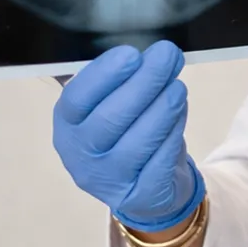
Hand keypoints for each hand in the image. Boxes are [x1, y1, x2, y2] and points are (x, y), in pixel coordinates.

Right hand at [52, 41, 204, 231]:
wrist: (144, 188)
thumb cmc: (126, 135)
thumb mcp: (111, 105)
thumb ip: (118, 79)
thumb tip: (145, 50)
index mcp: (67, 126)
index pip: (76, 100)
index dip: (103, 75)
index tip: (132, 54)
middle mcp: (81, 156)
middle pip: (110, 119)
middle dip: (144, 83)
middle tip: (168, 57)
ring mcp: (109, 180)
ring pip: (137, 142)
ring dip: (162, 108)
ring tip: (178, 87)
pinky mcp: (139, 196)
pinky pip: (159, 162)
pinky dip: (172, 134)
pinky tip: (179, 114)